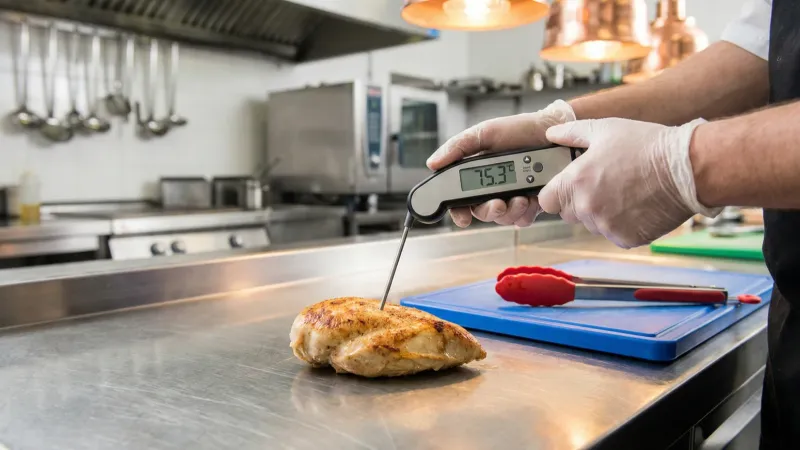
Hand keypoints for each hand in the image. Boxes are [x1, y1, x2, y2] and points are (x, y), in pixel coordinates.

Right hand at [426, 100, 575, 226]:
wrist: (555, 131)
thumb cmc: (519, 129)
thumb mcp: (484, 133)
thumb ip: (458, 147)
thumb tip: (432, 163)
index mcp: (477, 173)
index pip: (461, 199)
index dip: (458, 212)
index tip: (463, 218)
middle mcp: (493, 188)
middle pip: (482, 212)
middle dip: (489, 211)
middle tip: (499, 203)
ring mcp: (513, 196)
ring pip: (503, 218)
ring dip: (510, 211)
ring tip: (522, 197)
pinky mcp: (533, 202)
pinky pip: (524, 219)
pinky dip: (527, 212)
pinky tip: (532, 198)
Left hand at [540, 118, 720, 248]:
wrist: (688, 169)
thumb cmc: (648, 146)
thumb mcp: (606, 129)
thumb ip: (572, 133)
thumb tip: (552, 133)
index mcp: (576, 182)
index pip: (546, 200)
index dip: (555, 192)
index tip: (566, 186)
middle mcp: (587, 208)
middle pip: (568, 213)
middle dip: (579, 201)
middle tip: (603, 183)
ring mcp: (606, 226)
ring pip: (592, 224)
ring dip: (601, 213)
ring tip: (625, 191)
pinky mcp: (626, 239)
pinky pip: (614, 234)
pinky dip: (622, 223)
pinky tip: (637, 204)